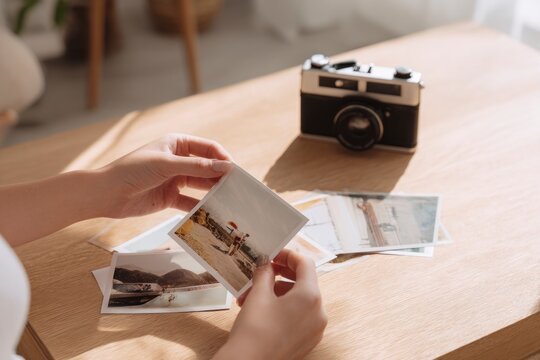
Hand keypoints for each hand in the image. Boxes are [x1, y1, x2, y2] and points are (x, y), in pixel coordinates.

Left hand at [98, 134, 232, 217]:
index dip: (222, 157)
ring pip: (200, 185)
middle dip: (220, 176)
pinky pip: (190, 202)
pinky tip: (209, 213)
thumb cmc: (132, 170)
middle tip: (236, 188)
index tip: (235, 170)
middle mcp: (178, 160)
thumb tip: (225, 166)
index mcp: (177, 144)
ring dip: (212, 192)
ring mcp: (174, 179)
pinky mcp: (170, 198)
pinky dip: (199, 207)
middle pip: (206, 167)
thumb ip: (197, 167)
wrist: (106, 193)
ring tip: (227, 201)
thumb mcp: (166, 165)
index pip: (207, 147)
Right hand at [214, 249, 327, 359]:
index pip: (305, 264)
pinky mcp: (307, 341)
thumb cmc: (254, 332)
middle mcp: (318, 313)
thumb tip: (266, 262)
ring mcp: (315, 329)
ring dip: (277, 292)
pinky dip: (283, 308)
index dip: (288, 255)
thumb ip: (265, 273)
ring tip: (253, 295)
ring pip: (299, 300)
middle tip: (264, 271)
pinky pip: (298, 316)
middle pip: (304, 282)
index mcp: (310, 297)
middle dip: (280, 275)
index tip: (273, 255)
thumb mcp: (258, 294)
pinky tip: (262, 310)